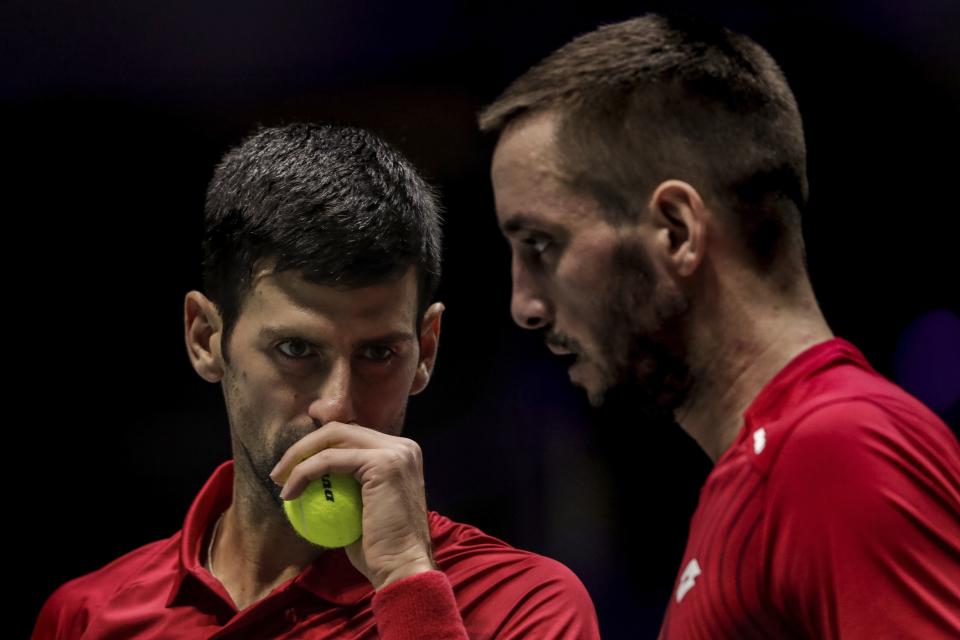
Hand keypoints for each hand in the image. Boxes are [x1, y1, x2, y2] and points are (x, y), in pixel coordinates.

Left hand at [269, 421, 435, 589]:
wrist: (402, 569)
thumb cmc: (379, 551)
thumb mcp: (361, 510)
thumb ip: (347, 487)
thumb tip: (313, 478)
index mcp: (399, 454)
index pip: (349, 438)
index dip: (316, 448)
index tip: (291, 471)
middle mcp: (402, 446)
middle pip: (340, 431)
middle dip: (303, 447)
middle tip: (279, 474)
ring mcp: (395, 452)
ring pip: (332, 438)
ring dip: (298, 457)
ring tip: (279, 481)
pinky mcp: (383, 462)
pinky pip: (329, 460)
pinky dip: (304, 472)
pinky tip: (290, 493)